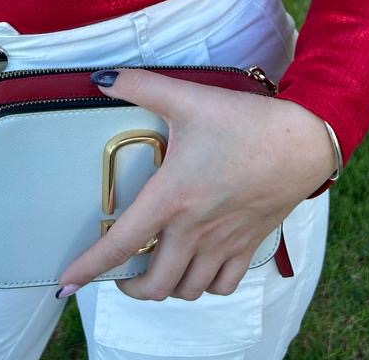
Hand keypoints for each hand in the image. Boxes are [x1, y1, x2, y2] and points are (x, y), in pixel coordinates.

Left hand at [56, 68, 335, 300]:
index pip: (121, 244)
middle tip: (120, 272)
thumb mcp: (188, 97)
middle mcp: (195, 229)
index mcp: (172, 198)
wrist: (302, 140)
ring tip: (156, 268)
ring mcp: (223, 242)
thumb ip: (141, 86)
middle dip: (130, 286)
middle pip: (155, 284)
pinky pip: (223, 285)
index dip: (89, 268)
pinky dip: (205, 285)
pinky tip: (197, 266)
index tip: (66, 283)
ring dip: (167, 287)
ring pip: (187, 290)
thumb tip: (102, 79)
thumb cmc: (245, 121)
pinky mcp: (249, 244)